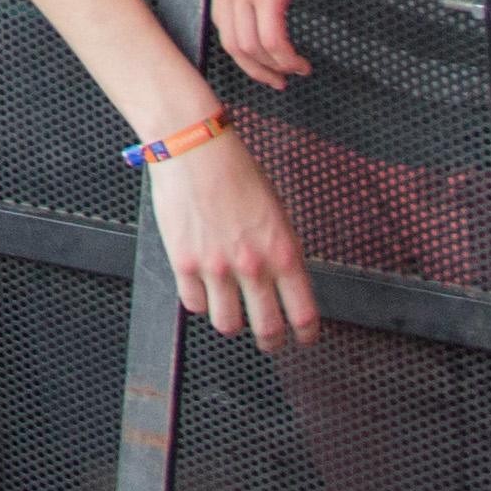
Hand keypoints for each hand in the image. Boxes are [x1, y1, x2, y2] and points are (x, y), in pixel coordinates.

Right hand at [152, 135, 319, 351]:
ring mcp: (216, 268)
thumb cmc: (235, 170)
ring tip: (230, 310)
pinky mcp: (183, 263)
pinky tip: (203, 287)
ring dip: (231, 322)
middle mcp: (253, 267)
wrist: (194, 149)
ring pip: (227, 325)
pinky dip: (200, 300)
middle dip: (272, 341)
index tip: (304, 338)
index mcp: (284, 253)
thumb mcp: (275, 213)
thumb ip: (280, 251)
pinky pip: (194, 304)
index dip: (307, 335)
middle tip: (269, 339)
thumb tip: (282, 282)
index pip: (304, 315)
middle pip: (268, 330)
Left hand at [207, 0, 370, 87]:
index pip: (221, 22)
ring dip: (274, 67)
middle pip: (232, 41)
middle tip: (276, 80)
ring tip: (295, 71)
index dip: (240, 49)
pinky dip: (286, 58)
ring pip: (251, 46)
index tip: (259, 61)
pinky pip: (273, 39)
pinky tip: (299, 62)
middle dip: (254, 68)